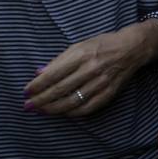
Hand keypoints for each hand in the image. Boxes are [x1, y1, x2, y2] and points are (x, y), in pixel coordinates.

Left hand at [23, 22, 157, 117]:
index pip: (53, 74)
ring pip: (73, 101)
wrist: (131, 48)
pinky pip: (89, 107)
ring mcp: (101, 82)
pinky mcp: (110, 93)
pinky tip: (62, 113)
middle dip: (42, 99)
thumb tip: (38, 73)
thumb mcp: (77, 46)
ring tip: (41, 111)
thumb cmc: (100, 45)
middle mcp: (90, 69)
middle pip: (61, 89)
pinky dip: (74, 112)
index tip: (26, 92)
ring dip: (54, 108)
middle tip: (28, 106)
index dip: (38, 85)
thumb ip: (58, 60)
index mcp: (80, 55)